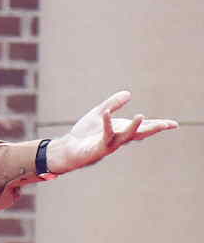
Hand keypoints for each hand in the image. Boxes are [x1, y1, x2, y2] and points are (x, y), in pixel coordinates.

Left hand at [46, 91, 178, 174]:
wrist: (68, 148)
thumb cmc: (85, 134)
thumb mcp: (99, 114)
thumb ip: (112, 104)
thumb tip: (128, 93)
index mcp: (122, 130)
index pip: (143, 127)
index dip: (158, 125)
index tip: (173, 124)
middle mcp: (119, 138)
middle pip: (140, 133)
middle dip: (154, 128)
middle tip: (169, 125)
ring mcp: (110, 144)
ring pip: (125, 136)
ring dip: (133, 127)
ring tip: (140, 116)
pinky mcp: (98, 147)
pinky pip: (103, 135)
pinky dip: (106, 124)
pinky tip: (106, 113)